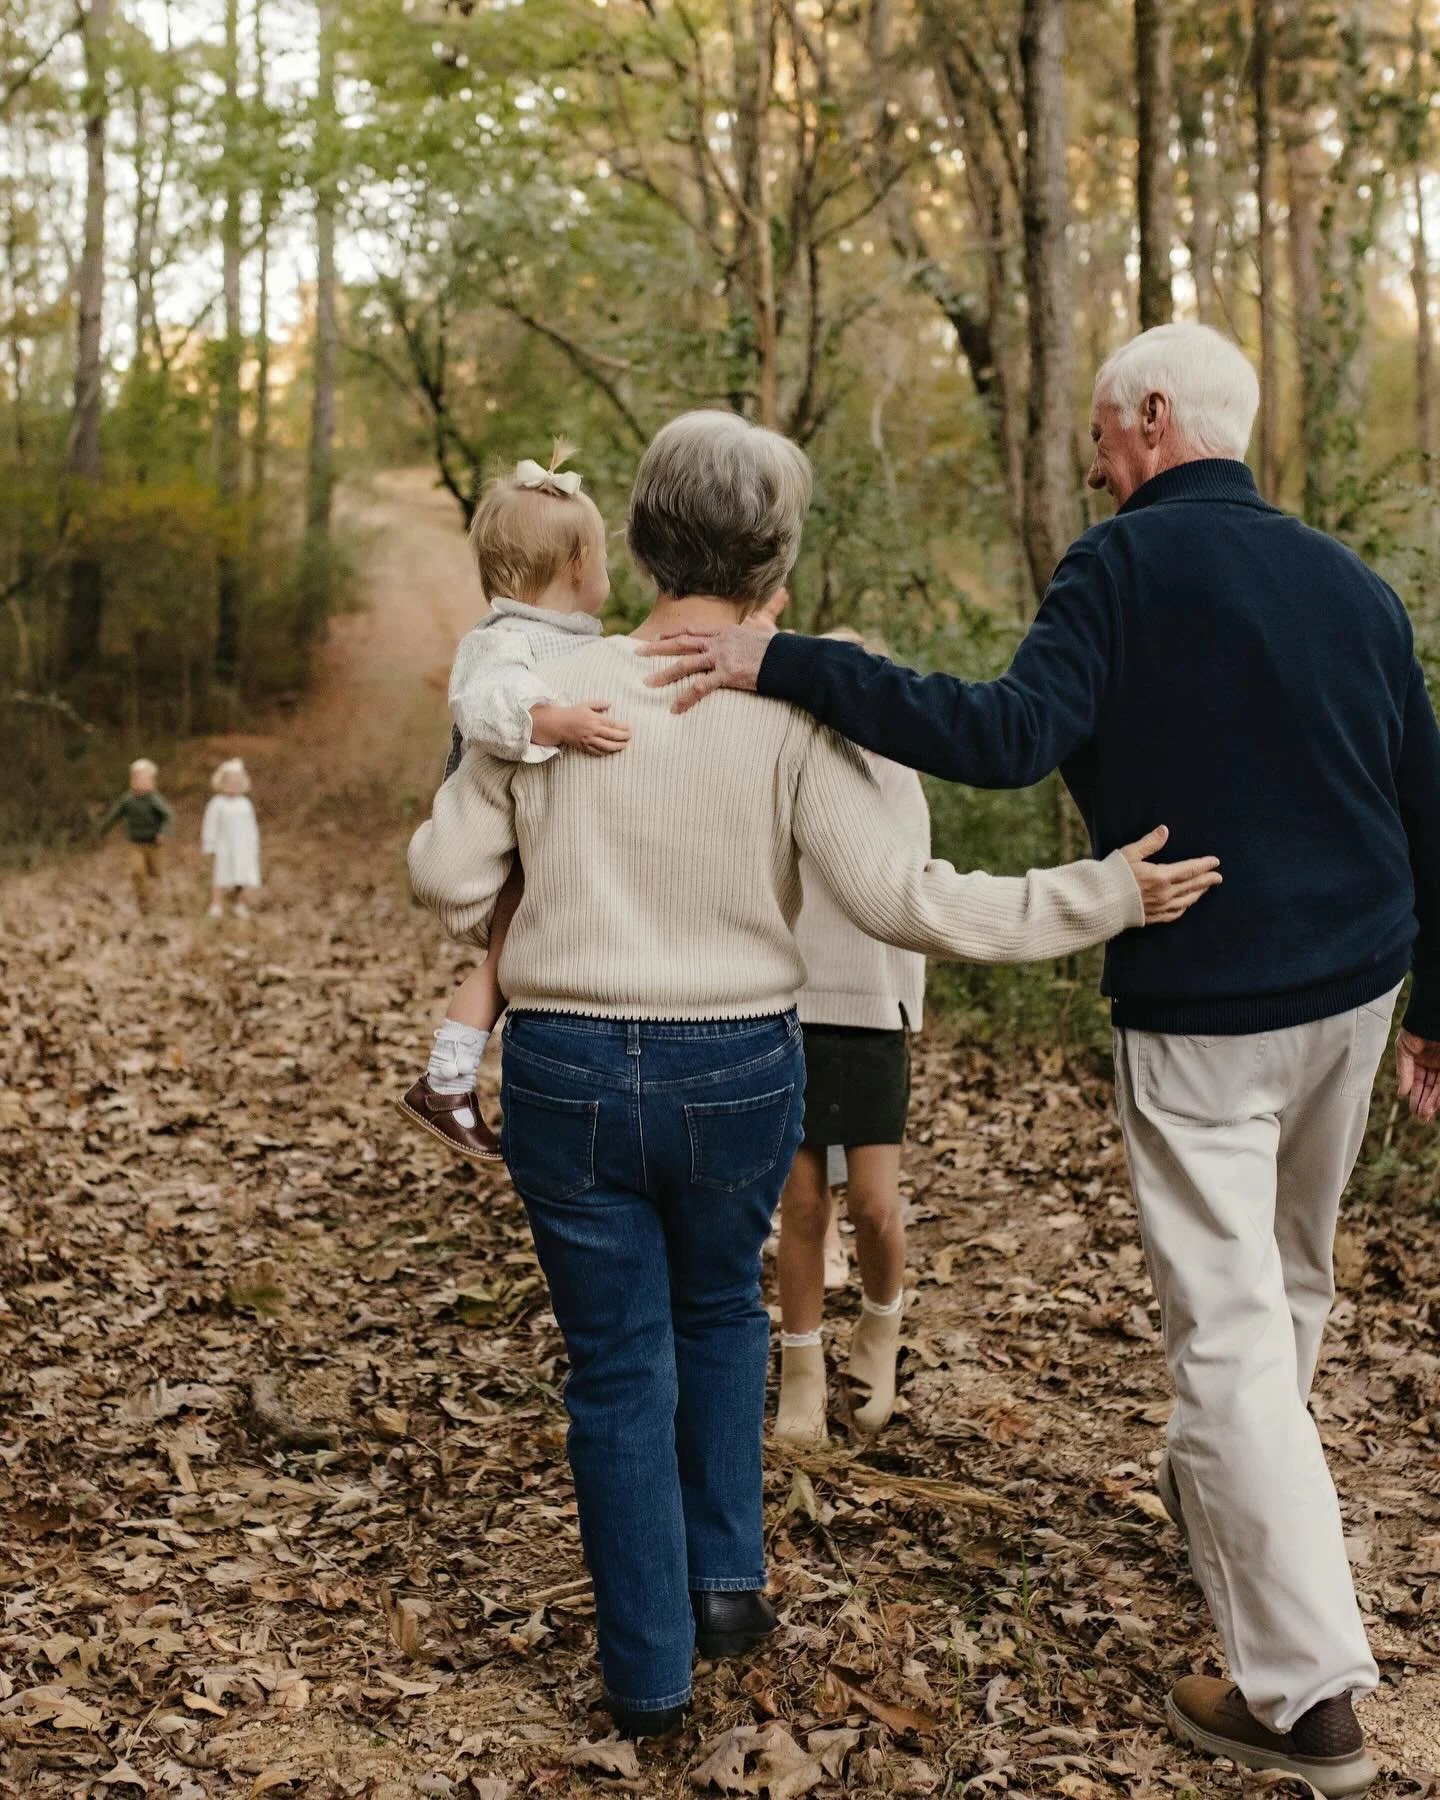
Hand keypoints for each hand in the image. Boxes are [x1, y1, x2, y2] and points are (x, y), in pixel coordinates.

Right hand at [536, 700, 631, 756]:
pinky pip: (597, 752)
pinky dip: (605, 752)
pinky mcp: (584, 747)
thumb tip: (611, 704)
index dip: (623, 728)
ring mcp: (588, 740)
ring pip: (606, 746)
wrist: (558, 724)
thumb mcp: (586, 705)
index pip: (613, 724)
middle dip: (623, 737)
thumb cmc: (572, 713)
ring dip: (617, 747)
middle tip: (630, 737)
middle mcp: (593, 730)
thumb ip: (599, 704)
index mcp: (594, 719)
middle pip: (612, 736)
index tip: (630, 729)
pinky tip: (611, 751)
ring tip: (624, 746)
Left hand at [638, 600, 784, 713]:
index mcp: (727, 633)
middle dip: (657, 648)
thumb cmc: (783, 650)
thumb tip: (769, 623)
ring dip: (664, 674)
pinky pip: (700, 688)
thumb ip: (762, 629)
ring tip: (646, 683)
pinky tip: (675, 708)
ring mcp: (722, 657)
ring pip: (685, 665)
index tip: (658, 638)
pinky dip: (685, 699)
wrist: (791, 658)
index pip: (694, 632)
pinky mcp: (727, 674)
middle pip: (682, 643)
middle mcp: (720, 642)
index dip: (674, 634)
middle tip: (637, 652)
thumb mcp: (768, 635)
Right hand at [1120, 825, 1221, 924]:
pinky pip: (1175, 913)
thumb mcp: (1130, 854)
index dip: (1204, 865)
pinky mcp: (1153, 917)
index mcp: (1161, 876)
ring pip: (1186, 900)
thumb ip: (1149, 843)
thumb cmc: (1113, 875)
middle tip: (1218, 877)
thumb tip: (1165, 830)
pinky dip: (1184, 907)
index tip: (1215, 862)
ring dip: (1198, 893)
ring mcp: (1160, 907)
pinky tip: (1187, 904)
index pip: (1190, 869)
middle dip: (1207, 880)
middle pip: (1192, 885)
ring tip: (1206, 888)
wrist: (1100, 902)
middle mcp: (1165, 893)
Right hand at [1396, 1028, 1439, 1121]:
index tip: (1413, 1109)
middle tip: (1421, 1118)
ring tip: (1425, 1114)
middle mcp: (1434, 1063)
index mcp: (1420, 1059)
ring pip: (1438, 1087)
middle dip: (1425, 1102)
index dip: (1415, 1096)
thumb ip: (1404, 1071)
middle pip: (1430, 1087)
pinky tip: (1435, 1104)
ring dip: (1432, 1102)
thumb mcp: (1403, 1049)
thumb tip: (1402, 1093)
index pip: (1418, 1081)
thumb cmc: (1416, 1028)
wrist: (1431, 1015)